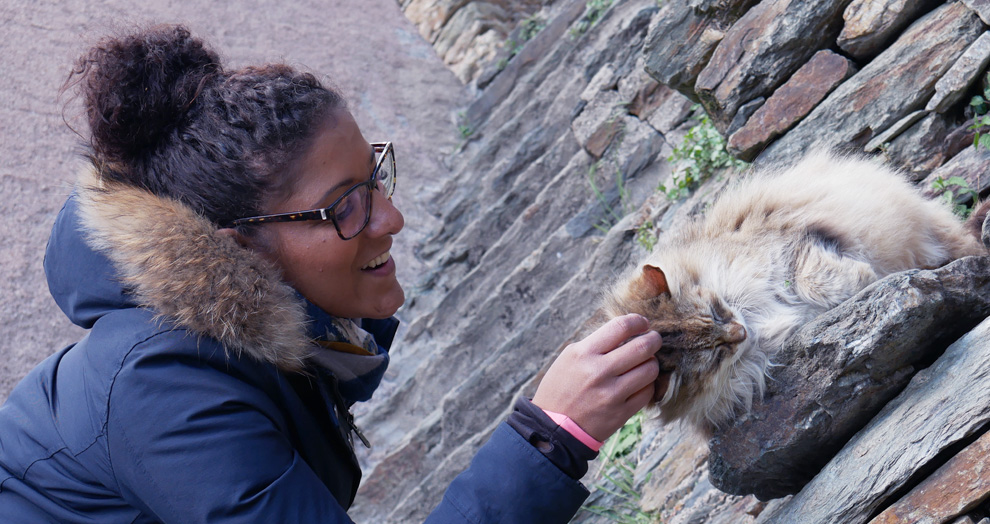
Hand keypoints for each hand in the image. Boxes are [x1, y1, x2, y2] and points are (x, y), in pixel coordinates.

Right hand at [532, 314, 661, 441]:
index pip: (621, 327)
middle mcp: (599, 371)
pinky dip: (647, 384)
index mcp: (583, 353)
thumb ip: (597, 344)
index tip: (643, 323)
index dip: (638, 321)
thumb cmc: (562, 388)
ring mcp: (611, 393)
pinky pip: (647, 392)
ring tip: (646, 363)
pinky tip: (640, 383)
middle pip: (642, 347)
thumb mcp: (570, 358)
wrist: (554, 427)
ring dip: (652, 363)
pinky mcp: (621, 413)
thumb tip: (628, 332)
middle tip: (654, 339)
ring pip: (650, 369)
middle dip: (654, 339)